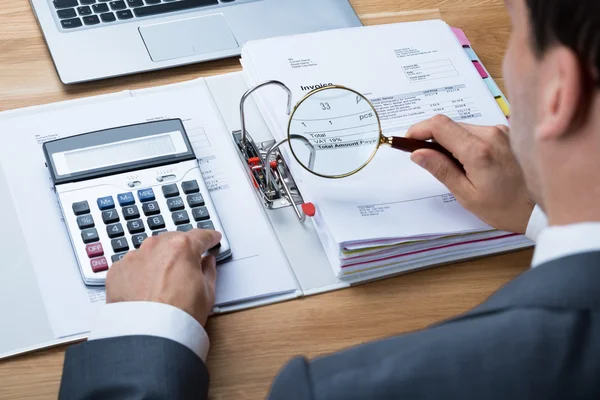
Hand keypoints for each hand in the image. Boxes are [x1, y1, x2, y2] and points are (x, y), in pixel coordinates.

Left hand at [106, 229, 221, 325]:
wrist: (147, 336)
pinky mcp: (117, 271)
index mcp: (182, 247)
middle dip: (180, 250)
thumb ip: (209, 270)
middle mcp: (156, 246)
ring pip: (150, 252)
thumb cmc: (177, 316)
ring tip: (162, 283)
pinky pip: (132, 266)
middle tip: (186, 265)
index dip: (209, 238)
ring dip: (158, 262)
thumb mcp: (207, 293)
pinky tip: (144, 290)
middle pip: (172, 240)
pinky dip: (138, 274)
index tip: (212, 239)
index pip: (200, 236)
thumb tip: (207, 263)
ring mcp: (134, 257)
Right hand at [405, 115, 534, 233]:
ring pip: (462, 128)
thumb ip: (441, 170)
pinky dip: (464, 142)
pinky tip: (468, 162)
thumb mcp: (467, 194)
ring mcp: (501, 131)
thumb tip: (417, 153)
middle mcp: (491, 133)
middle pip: (449, 125)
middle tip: (425, 159)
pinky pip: (476, 132)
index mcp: (478, 150)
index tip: (408, 142)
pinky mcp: (506, 134)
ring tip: (451, 166)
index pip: (439, 125)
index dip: (418, 130)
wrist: (540, 208)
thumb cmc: (505, 208)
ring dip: (449, 141)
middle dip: (432, 138)